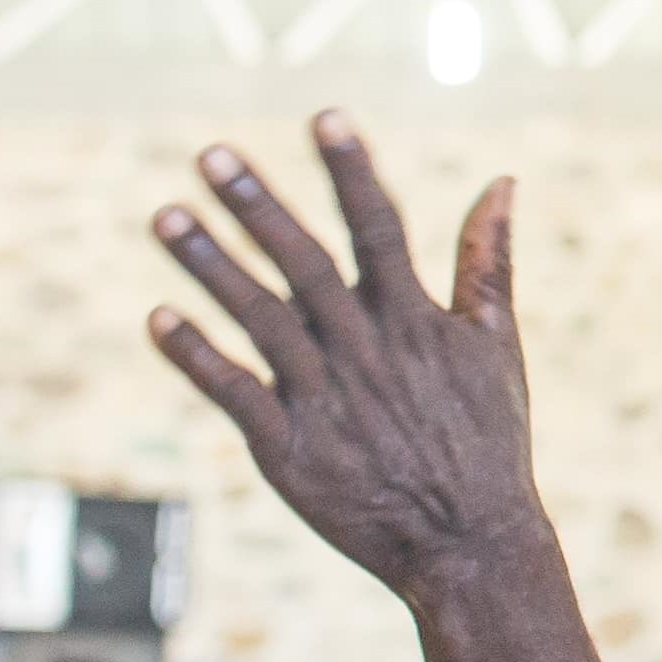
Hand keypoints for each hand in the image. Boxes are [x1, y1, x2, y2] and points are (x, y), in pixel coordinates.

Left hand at [143, 113, 545, 602]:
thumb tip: (503, 182)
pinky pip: (233, 391)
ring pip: (259, 318)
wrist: (471, 546)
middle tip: (210, 153)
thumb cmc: (487, 442)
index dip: (351, 170)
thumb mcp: (496, 346)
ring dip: (210, 266)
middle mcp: (367, 351)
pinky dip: (196, 354)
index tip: (322, 116)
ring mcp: (325, 398)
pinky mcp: (290, 448)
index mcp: (416, 322)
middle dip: (256, 205)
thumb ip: (488, 261)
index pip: (380, 228)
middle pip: (304, 262)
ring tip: (164, 215)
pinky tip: (158, 315)